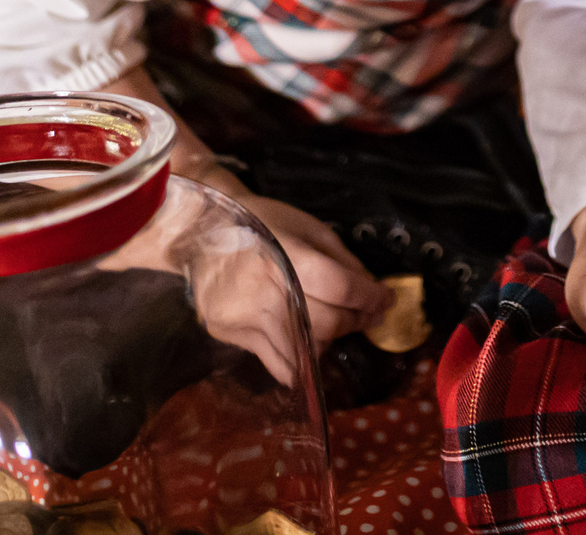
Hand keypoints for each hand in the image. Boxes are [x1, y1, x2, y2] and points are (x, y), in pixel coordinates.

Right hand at [100, 67, 389, 365]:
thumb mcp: (308, 227)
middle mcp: (268, 293)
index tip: (384, 300)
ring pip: (305, 349)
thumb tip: (369, 289)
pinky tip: (308, 346)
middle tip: (367, 315)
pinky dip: (299, 360)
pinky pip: (276, 362)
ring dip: (330, 341)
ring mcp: (246, 319)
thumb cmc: (261, 223)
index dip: (370, 298)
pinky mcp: (231, 335)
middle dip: (356, 321)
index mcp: (288, 258)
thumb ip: (341, 259)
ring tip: (337, 326)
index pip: (342, 288)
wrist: (201, 231)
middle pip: (328, 323)